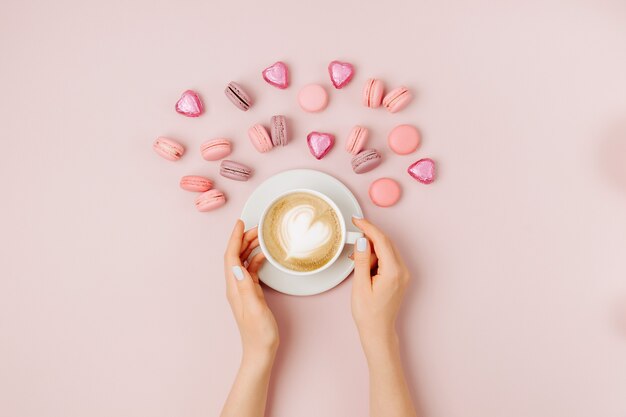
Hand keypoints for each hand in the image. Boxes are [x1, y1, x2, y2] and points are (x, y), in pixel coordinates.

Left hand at [224, 220, 278, 360]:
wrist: (260, 351)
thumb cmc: (259, 333)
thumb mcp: (255, 309)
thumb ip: (247, 287)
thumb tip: (238, 266)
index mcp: (234, 288)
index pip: (230, 257)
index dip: (234, 239)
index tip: (240, 223)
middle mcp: (235, 286)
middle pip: (235, 256)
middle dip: (243, 239)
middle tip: (257, 227)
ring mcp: (242, 290)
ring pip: (242, 261)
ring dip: (249, 247)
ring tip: (260, 236)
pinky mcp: (250, 293)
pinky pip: (250, 270)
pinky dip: (256, 259)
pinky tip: (264, 255)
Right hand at [351, 217, 409, 350]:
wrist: (378, 331)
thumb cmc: (368, 313)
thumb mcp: (360, 286)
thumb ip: (362, 261)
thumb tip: (362, 241)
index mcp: (393, 272)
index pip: (382, 241)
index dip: (369, 228)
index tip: (357, 220)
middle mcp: (402, 271)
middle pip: (386, 243)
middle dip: (369, 237)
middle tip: (353, 235)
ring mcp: (403, 274)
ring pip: (387, 250)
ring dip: (371, 249)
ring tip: (356, 259)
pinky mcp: (399, 277)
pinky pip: (388, 259)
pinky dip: (376, 257)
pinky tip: (364, 264)